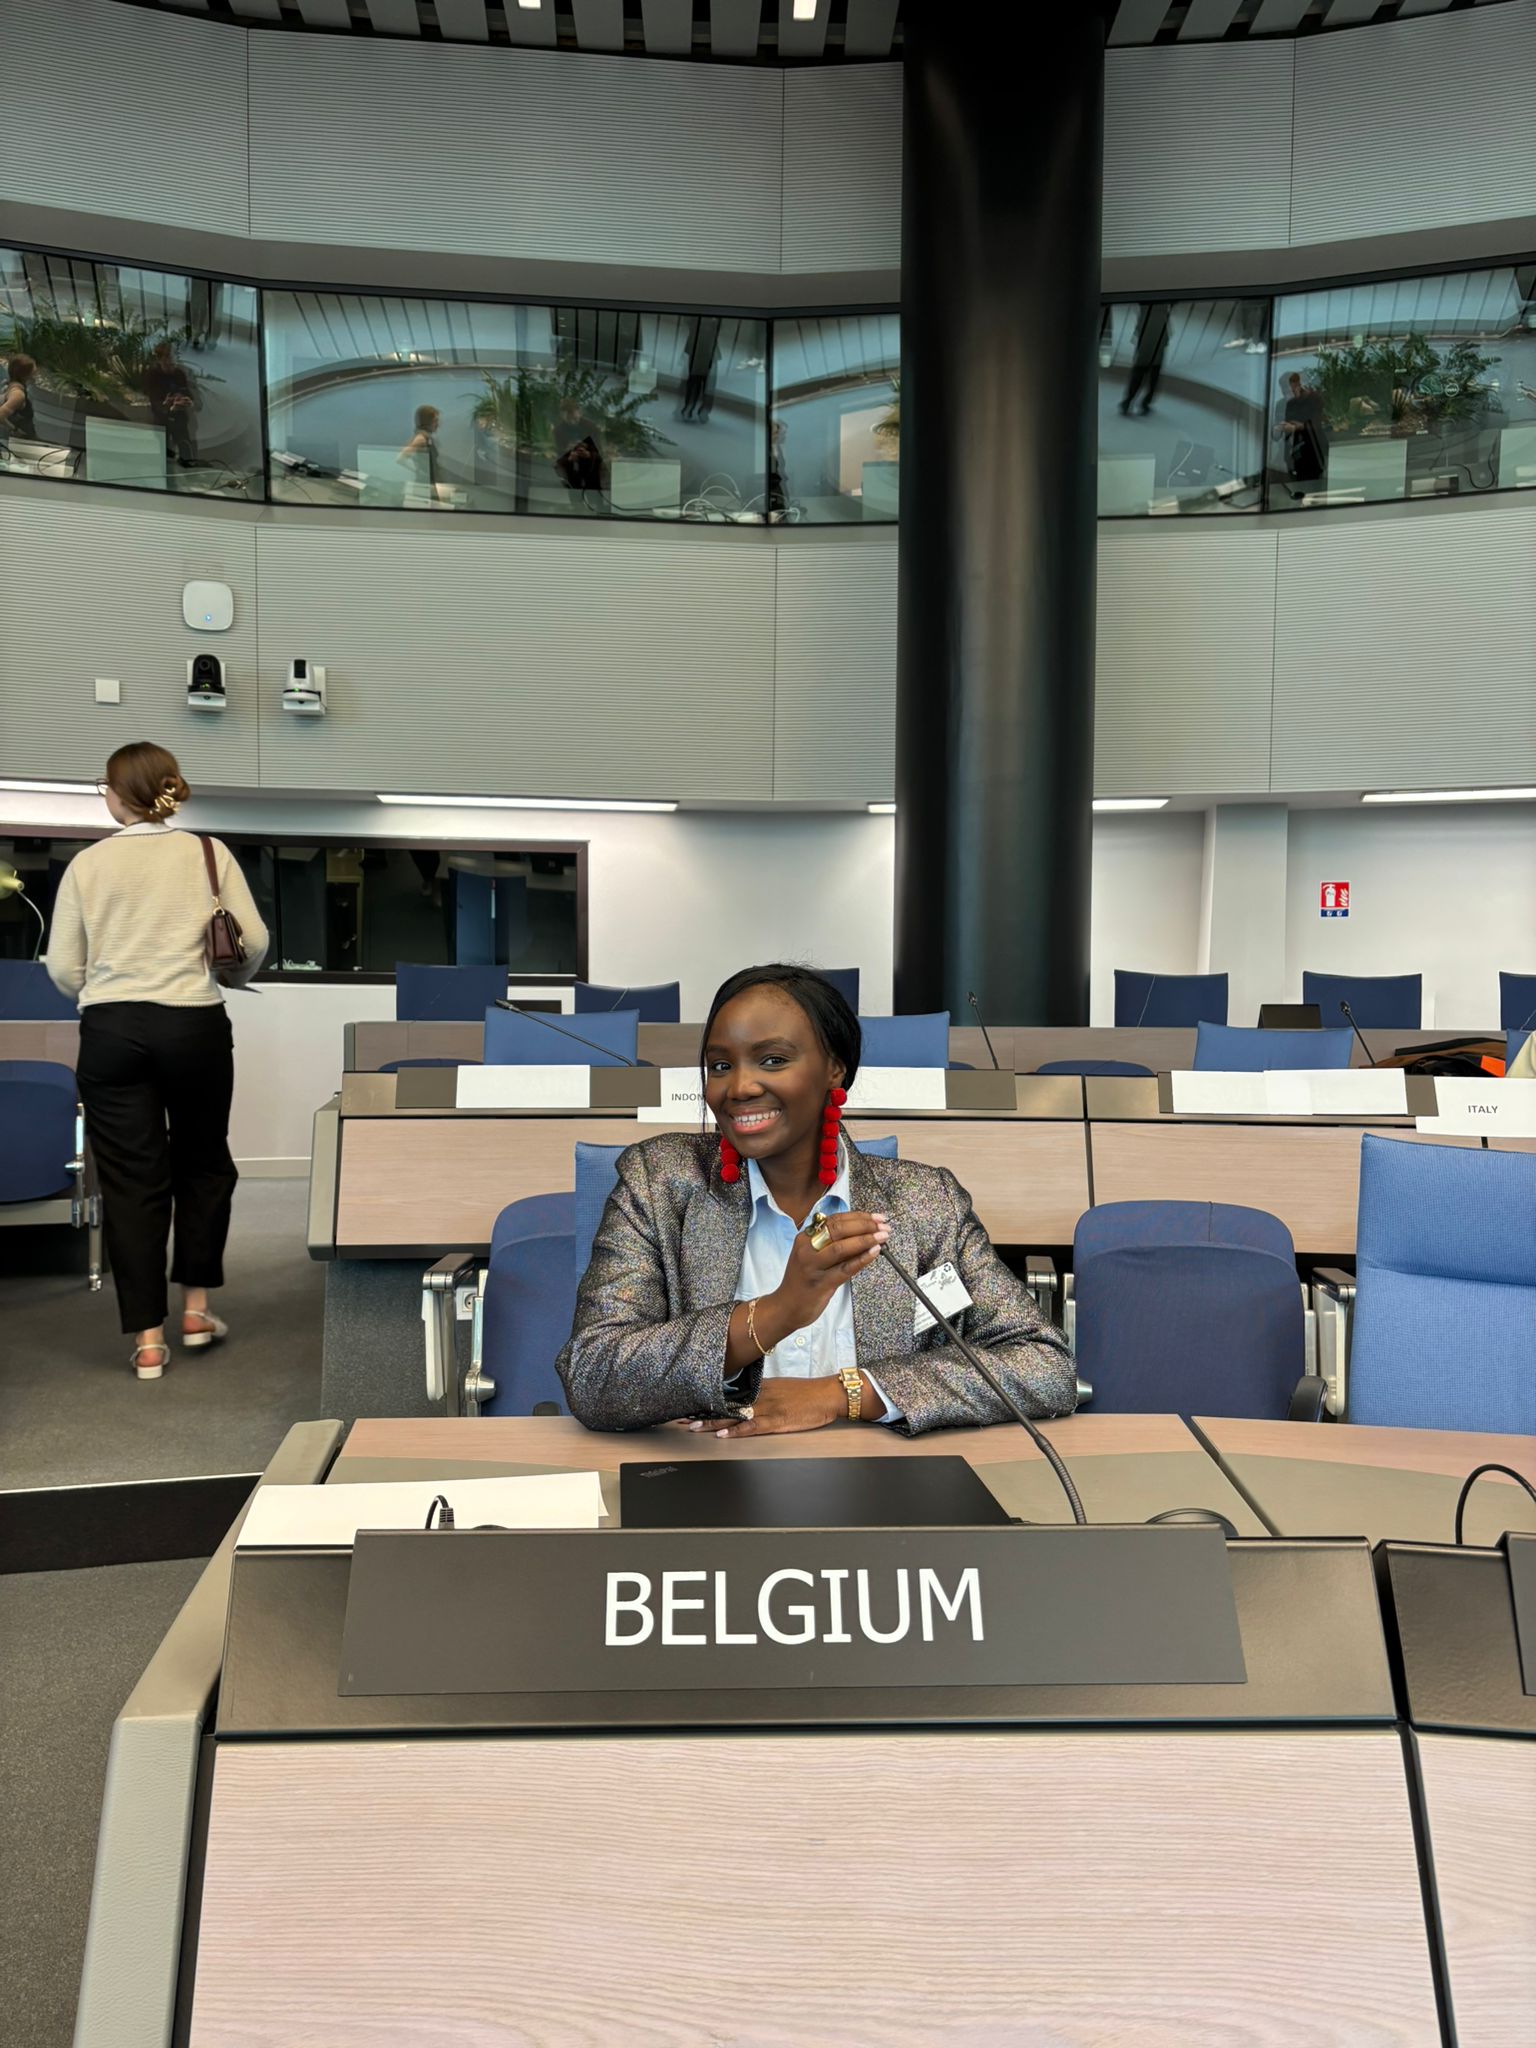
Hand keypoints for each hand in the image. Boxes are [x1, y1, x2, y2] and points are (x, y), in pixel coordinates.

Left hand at [690, 1376, 844, 1438]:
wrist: (828, 1395)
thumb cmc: (808, 1393)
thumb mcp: (782, 1388)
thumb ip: (764, 1392)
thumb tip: (748, 1398)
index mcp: (761, 1388)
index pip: (729, 1395)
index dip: (708, 1401)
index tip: (690, 1405)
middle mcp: (760, 1396)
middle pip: (726, 1405)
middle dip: (703, 1412)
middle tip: (682, 1418)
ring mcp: (767, 1409)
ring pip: (734, 1416)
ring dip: (713, 1422)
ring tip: (693, 1428)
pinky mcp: (777, 1421)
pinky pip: (753, 1426)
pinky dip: (737, 1431)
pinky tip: (724, 1435)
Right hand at [762, 1211, 889, 1348]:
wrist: (786, 1307)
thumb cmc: (803, 1281)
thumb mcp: (813, 1256)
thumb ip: (832, 1244)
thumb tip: (862, 1233)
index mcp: (805, 1237)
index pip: (834, 1220)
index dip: (858, 1217)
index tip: (876, 1217)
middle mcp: (807, 1248)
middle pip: (838, 1230)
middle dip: (865, 1225)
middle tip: (883, 1226)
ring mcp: (813, 1266)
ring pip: (841, 1247)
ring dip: (865, 1239)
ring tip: (883, 1237)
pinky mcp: (821, 1283)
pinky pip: (845, 1269)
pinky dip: (862, 1259)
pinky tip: (874, 1252)